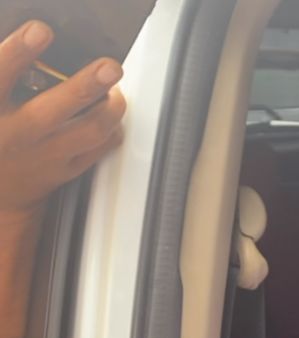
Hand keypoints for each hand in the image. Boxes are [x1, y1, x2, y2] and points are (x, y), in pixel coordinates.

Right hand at [0, 20, 126, 219]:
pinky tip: (111, 114)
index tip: (41, 31)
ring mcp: (43, 156)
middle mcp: (16, 135)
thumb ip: (8, 75)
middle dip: (85, 85)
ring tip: (115, 89)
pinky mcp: (64, 172)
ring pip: (88, 132)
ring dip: (110, 108)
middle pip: (54, 110)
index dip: (20, 51)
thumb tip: (37, 43)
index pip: (1, 75)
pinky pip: (99, 149)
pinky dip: (112, 128)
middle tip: (109, 66)